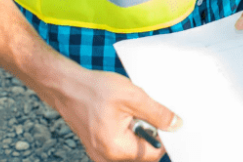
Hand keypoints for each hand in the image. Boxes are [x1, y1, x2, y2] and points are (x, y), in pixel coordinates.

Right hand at [47, 63, 180, 161]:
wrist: (66, 87)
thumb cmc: (95, 90)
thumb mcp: (133, 96)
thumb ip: (158, 113)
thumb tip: (176, 125)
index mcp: (117, 149)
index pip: (154, 153)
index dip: (164, 136)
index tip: (165, 119)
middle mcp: (107, 157)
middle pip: (143, 154)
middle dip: (150, 133)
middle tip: (143, 112)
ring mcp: (100, 154)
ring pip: (133, 150)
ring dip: (138, 133)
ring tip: (131, 113)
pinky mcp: (98, 147)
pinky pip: (121, 146)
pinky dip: (127, 133)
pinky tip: (123, 116)